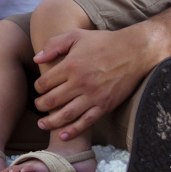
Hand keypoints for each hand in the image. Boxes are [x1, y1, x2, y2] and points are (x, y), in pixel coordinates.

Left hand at [31, 26, 155, 139]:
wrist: (133, 52)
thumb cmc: (103, 42)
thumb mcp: (76, 35)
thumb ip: (54, 45)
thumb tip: (37, 59)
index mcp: (71, 65)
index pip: (45, 83)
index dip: (38, 87)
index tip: (39, 89)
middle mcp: (80, 83)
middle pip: (52, 100)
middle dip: (40, 106)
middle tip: (37, 106)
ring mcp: (93, 96)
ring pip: (67, 114)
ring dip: (51, 122)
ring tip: (42, 124)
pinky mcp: (105, 105)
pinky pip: (86, 122)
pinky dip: (73, 130)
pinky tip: (63, 135)